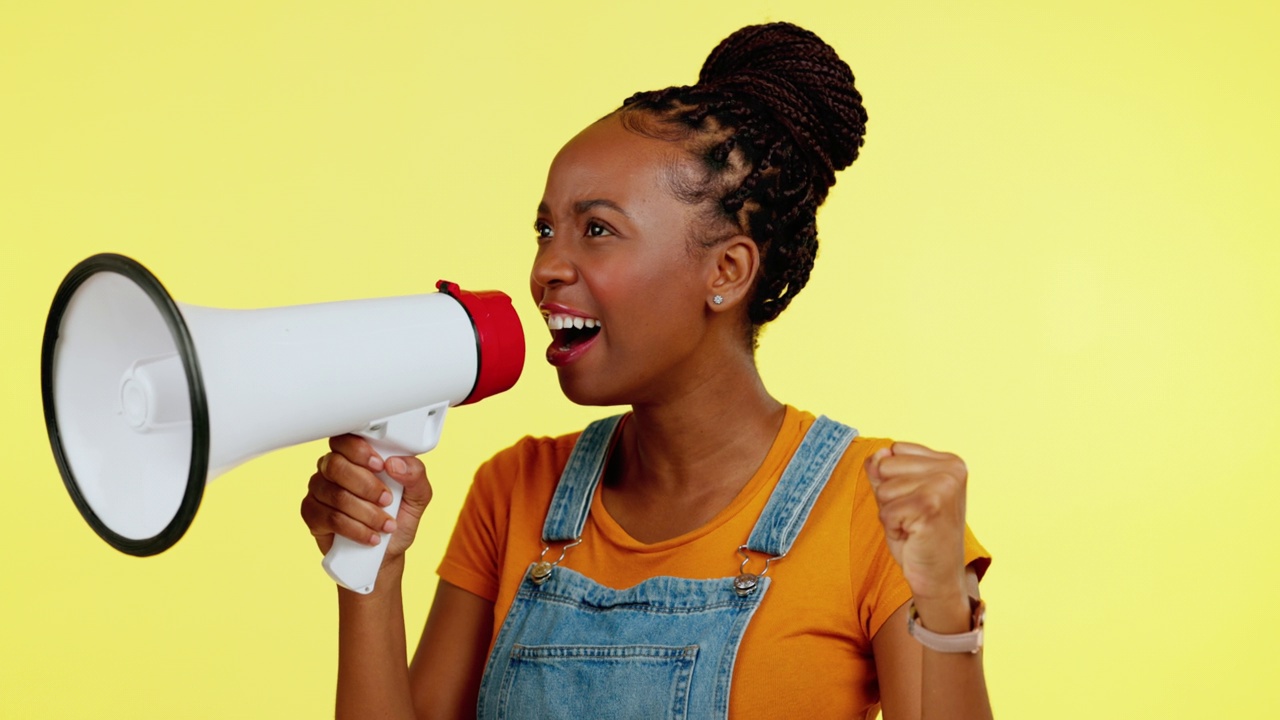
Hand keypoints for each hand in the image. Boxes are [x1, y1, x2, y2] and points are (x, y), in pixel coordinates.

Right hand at [300, 434, 433, 562]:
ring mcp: (319, 491)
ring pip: (336, 495)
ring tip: (385, 524)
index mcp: (355, 456)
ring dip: (366, 513)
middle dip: (367, 486)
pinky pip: (330, 518)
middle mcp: (332, 469)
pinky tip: (370, 535)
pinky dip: (355, 529)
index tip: (380, 465)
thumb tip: (396, 463)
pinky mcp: (312, 515)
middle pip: (336, 466)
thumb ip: (415, 474)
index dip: (359, 450)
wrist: (387, 552)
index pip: (345, 440)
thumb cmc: (398, 517)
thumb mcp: (417, 495)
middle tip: (387, 500)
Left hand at [866, 442, 967, 602]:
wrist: (939, 577)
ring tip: (913, 526)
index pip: (893, 450)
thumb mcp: (897, 495)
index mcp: (949, 461)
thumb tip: (876, 455)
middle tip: (913, 517)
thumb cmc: (918, 535)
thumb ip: (883, 471)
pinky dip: (892, 528)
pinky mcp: (931, 505)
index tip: (915, 502)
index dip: (894, 480)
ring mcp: (944, 485)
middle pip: (885, 466)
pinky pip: (886, 511)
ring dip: (891, 514)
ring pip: (883, 489)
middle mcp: (952, 468)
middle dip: (889, 496)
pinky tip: (913, 536)